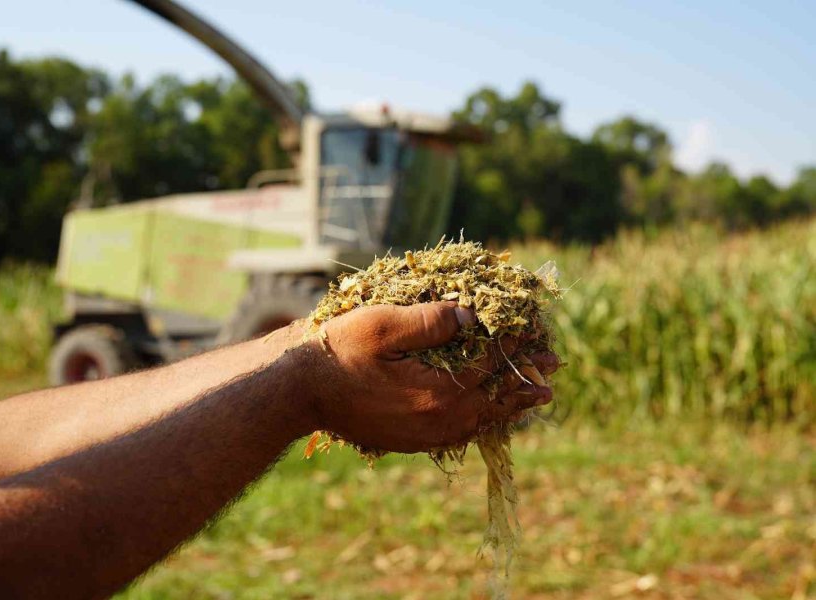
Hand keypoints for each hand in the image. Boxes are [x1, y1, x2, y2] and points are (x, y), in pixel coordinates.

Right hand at [297, 302, 558, 452]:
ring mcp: (425, 435)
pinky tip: (488, 415)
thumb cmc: (339, 352)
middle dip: (526, 379)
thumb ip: (430, 321)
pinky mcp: (412, 441)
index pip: (489, 364)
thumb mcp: (383, 325)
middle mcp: (438, 420)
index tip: (533, 327)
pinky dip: (483, 420)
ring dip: (510, 404)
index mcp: (437, 392)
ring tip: (536, 396)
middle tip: (555, 366)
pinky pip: (460, 433)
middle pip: (495, 398)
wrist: (301, 393)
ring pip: (482, 420)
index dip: (513, 343)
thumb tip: (471, 318)